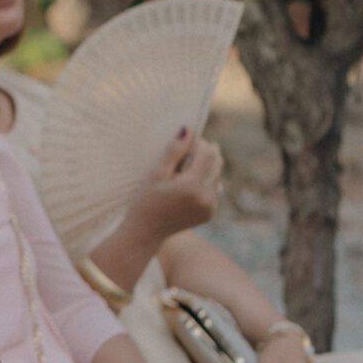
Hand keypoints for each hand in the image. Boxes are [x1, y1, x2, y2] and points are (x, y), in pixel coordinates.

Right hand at [127, 129, 222, 249]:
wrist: (145, 232)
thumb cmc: (145, 200)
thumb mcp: (156, 173)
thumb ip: (174, 151)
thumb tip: (188, 130)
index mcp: (192, 186)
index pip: (207, 154)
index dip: (200, 142)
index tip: (189, 138)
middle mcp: (206, 197)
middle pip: (217, 163)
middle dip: (207, 151)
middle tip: (192, 146)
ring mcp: (210, 207)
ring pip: (217, 176)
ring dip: (207, 166)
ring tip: (186, 166)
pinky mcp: (210, 213)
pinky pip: (213, 189)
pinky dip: (205, 180)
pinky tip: (188, 182)